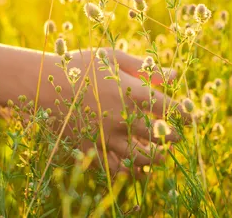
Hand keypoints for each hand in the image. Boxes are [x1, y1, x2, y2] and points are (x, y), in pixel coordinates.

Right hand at [19, 49, 185, 174]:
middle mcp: (120, 116)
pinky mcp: (89, 148)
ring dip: (156, 158)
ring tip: (162, 156)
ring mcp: (104, 135)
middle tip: (176, 137)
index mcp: (128, 91)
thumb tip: (174, 75)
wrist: (38, 83)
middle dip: (172, 137)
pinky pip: (115, 167)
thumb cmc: (78, 66)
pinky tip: (137, 170)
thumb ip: (144, 68)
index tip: (192, 117)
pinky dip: (130, 171)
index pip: (167, 106)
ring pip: (140, 156)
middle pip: (158, 133)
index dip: (184, 112)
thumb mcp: (112, 58)